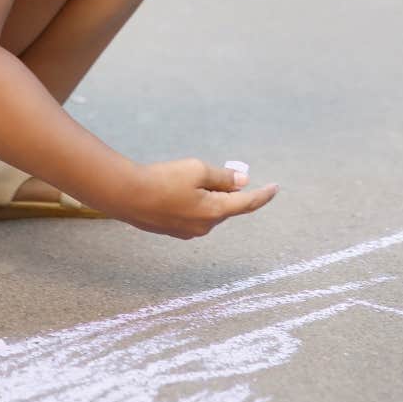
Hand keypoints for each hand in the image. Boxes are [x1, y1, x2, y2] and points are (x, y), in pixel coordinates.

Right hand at [114, 158, 278, 238]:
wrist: (127, 195)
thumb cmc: (163, 180)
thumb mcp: (197, 170)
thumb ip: (223, 177)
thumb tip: (242, 181)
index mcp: (214, 211)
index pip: (246, 204)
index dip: (263, 195)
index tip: (275, 188)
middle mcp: (205, 227)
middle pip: (226, 206)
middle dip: (227, 190)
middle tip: (222, 170)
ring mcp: (188, 231)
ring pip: (209, 211)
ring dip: (209, 195)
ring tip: (189, 178)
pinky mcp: (174, 230)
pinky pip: (194, 215)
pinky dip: (195, 202)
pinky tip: (177, 189)